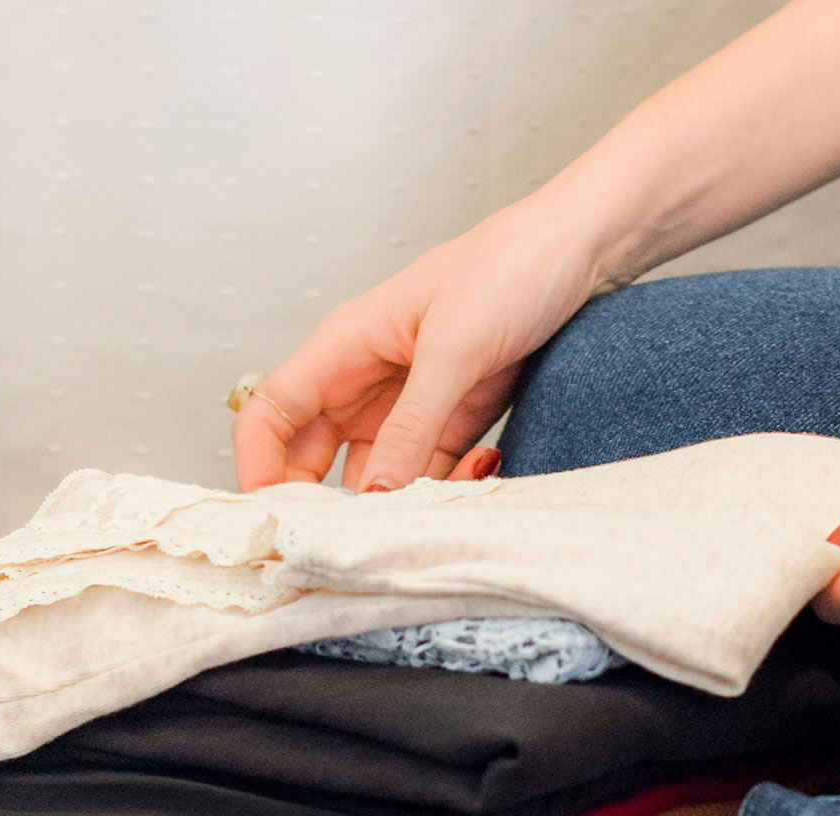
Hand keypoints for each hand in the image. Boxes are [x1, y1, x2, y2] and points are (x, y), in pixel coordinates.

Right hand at [232, 194, 619, 491]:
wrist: (581, 250)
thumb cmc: (511, 265)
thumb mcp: (456, 347)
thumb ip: (413, 424)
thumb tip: (373, 494)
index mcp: (344, 345)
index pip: (268, 413)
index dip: (257, 467)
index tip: (275, 520)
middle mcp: (365, 379)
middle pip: (313, 458)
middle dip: (329, 503)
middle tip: (359, 542)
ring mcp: (408, 403)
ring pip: (376, 476)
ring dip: (402, 500)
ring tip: (440, 504)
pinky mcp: (453, 419)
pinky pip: (429, 473)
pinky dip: (447, 486)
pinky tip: (481, 469)